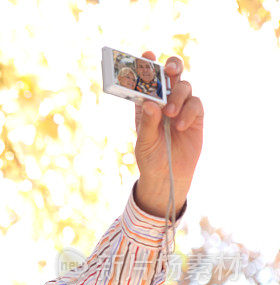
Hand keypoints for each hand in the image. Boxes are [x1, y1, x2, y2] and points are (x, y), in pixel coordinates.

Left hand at [134, 51, 203, 217]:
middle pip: (172, 75)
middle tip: (168, 70)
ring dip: (177, 96)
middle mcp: (164, 101)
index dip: (147, 65)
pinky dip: (188, 112)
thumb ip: (147, 123)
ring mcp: (182, 107)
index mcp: (146, 103)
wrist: (167, 175)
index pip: (147, 80)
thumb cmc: (150, 157)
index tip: (147, 54)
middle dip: (171, 67)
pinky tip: (180, 126)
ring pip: (184, 87)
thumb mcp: (144, 142)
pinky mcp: (196, 117)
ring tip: (169, 113)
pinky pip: (195, 105)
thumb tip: (150, 104)